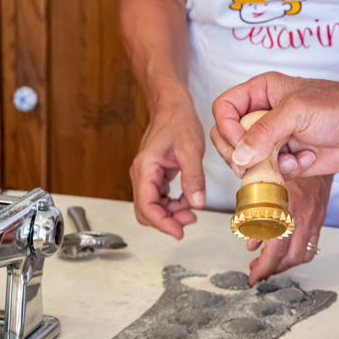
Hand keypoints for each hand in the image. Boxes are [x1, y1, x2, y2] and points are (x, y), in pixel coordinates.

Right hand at [130, 104, 205, 238]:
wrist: (171, 107)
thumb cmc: (177, 122)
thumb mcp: (190, 150)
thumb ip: (193, 178)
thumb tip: (197, 204)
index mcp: (145, 170)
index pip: (147, 206)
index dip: (162, 223)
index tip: (178, 232)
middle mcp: (141, 175)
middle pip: (146, 211)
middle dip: (167, 220)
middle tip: (189, 220)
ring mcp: (146, 177)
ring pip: (153, 207)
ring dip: (171, 213)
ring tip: (192, 211)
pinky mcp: (154, 177)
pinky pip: (159, 199)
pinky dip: (172, 204)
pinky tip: (187, 201)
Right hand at [210, 71, 338, 177]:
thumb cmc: (338, 107)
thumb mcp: (297, 111)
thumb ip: (265, 132)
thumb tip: (240, 156)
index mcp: (259, 93)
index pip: (223, 108)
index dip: (227, 126)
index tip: (241, 140)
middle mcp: (259, 116)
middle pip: (225, 138)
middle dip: (239, 153)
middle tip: (255, 159)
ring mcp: (266, 140)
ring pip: (241, 160)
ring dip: (263, 165)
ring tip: (288, 158)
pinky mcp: (277, 160)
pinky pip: (263, 172)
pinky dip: (282, 171)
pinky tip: (302, 160)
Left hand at [245, 174, 330, 284]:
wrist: (309, 151)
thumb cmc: (280, 166)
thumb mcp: (258, 189)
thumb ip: (252, 217)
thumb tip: (251, 244)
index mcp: (286, 210)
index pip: (275, 249)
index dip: (263, 267)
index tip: (253, 278)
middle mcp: (304, 217)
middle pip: (290, 257)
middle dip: (272, 269)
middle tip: (257, 272)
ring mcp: (314, 218)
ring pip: (303, 254)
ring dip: (284, 264)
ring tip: (267, 265)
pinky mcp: (319, 218)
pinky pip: (311, 244)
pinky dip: (295, 253)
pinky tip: (282, 253)